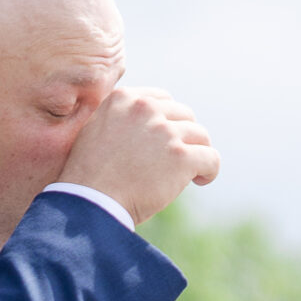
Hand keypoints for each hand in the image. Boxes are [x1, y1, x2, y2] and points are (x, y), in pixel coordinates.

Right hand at [63, 85, 219, 224]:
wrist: (90, 202)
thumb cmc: (89, 176)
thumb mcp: (96, 131)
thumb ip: (120, 119)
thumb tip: (145, 126)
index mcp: (124, 98)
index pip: (163, 99)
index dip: (169, 121)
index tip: (166, 142)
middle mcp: (146, 108)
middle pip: (185, 115)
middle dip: (185, 136)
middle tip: (178, 160)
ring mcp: (165, 131)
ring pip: (201, 135)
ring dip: (197, 153)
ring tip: (190, 173)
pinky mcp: (180, 156)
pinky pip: (211, 158)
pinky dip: (210, 170)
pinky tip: (200, 180)